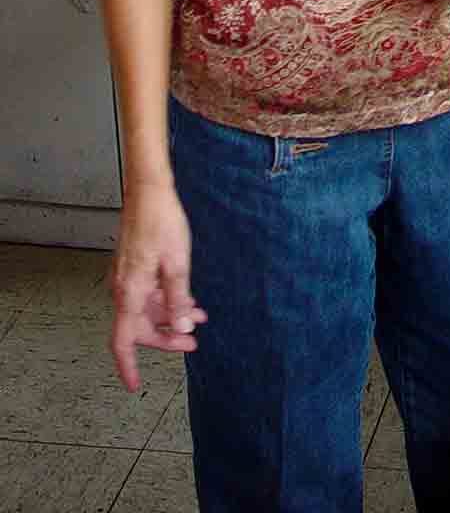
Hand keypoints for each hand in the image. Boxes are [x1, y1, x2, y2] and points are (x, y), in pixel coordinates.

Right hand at [109, 180, 206, 392]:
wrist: (149, 192)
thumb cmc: (162, 223)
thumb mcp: (178, 264)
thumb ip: (179, 299)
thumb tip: (183, 329)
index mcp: (130, 292)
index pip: (123, 341)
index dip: (128, 366)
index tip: (134, 385)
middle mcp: (123, 288)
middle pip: (140, 328)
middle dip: (166, 339)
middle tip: (193, 344)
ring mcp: (127, 277)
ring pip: (147, 311)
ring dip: (171, 317)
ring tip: (198, 318)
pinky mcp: (134, 267)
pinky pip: (148, 294)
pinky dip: (167, 300)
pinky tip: (188, 298)